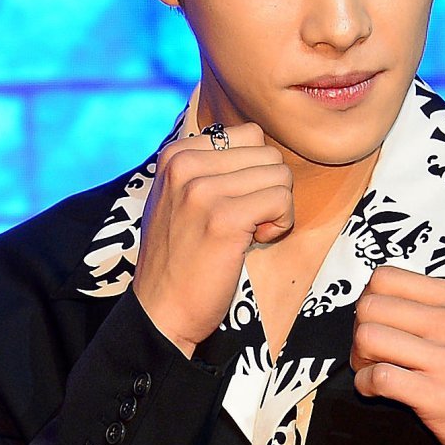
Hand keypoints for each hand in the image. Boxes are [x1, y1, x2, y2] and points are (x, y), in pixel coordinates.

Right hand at [134, 122, 293, 355]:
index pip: (249, 134)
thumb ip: (207, 167)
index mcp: (176, 154)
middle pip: (268, 153)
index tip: (235, 201)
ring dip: (276, 208)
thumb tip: (256, 142)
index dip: (255, 171)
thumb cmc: (179, 258)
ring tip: (249, 232)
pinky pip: (281, 201)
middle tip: (247, 221)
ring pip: (280, 175)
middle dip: (270, 189)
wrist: (162, 309)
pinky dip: (280, 225)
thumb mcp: (178, 197)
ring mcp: (202, 190)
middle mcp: (185, 165)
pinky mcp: (224, 218)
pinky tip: (255, 242)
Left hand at [350, 265, 444, 444]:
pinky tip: (375, 388)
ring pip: (369, 337)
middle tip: (369, 350)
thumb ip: (433, 305)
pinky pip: (379, 377)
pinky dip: (366, 384)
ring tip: (372, 369)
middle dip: (359, 330)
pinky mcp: (437, 395)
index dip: (369, 299)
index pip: (386, 278)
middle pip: (370, 306)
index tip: (376, 320)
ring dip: (360, 357)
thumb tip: (379, 297)